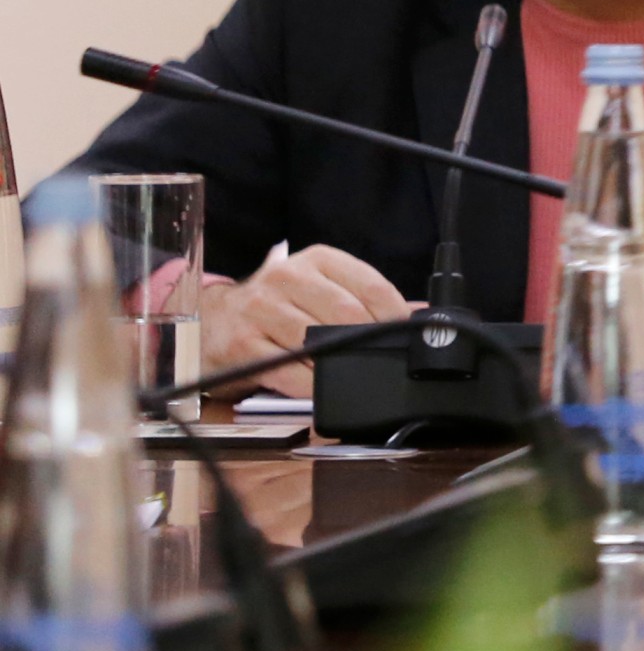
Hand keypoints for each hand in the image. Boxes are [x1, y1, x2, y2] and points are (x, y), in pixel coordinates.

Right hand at [203, 245, 413, 399]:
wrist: (214, 319)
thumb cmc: (277, 306)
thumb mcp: (322, 289)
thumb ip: (366, 299)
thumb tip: (421, 313)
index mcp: (317, 260)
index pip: (369, 285)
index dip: (394, 315)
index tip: (404, 335)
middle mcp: (286, 278)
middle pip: (346, 314)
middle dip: (369, 342)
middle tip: (381, 361)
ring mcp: (260, 310)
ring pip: (316, 343)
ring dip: (339, 366)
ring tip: (350, 376)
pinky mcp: (240, 344)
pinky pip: (287, 370)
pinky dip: (310, 385)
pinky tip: (320, 390)